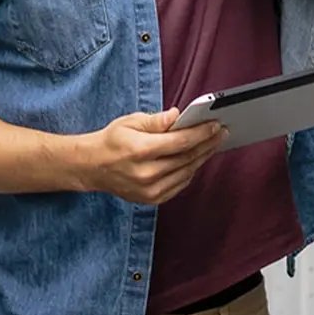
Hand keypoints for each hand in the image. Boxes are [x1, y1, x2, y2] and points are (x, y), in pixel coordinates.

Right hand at [77, 108, 226, 204]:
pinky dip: (190, 171)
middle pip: (187, 158)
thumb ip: (156, 121)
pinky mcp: (152, 199)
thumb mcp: (130, 122)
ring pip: (186, 173)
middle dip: (207, 144)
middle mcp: (147, 173)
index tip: (216, 125)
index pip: (180, 142)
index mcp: (141, 150)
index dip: (201, 133)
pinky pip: (179, 185)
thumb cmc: (112, 140)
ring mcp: (150, 190)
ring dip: (202, 158)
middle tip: (221, 133)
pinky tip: (196, 160)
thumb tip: (178, 115)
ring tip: (212, 145)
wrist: (92, 167)